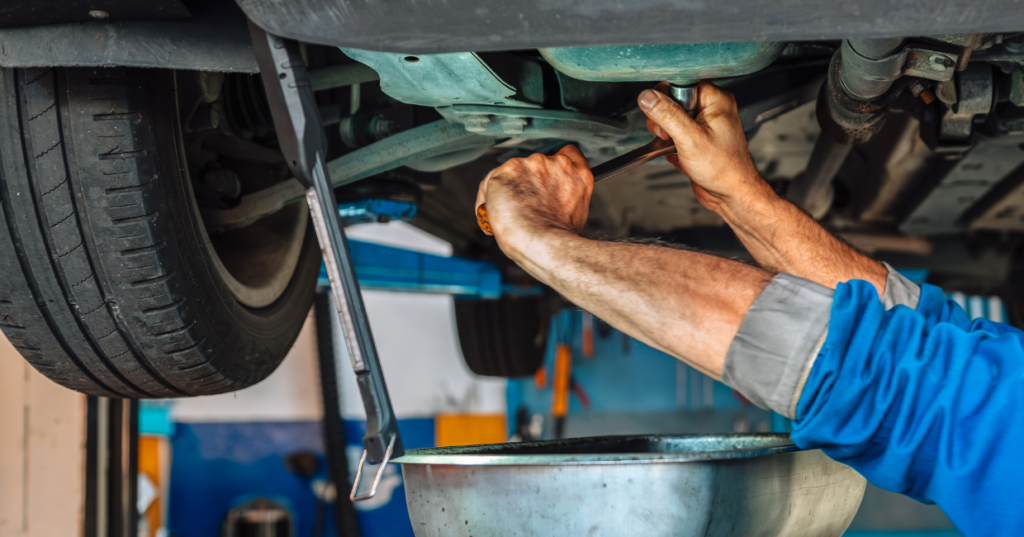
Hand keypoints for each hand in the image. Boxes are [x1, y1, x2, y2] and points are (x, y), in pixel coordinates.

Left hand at [475, 145, 592, 260]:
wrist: (541, 242)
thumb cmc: (558, 236)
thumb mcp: (577, 213)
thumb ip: (567, 195)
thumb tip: (553, 201)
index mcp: (577, 174)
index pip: (569, 153)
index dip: (555, 166)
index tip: (547, 178)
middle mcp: (556, 164)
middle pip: (538, 164)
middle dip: (530, 181)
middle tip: (526, 204)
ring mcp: (531, 164)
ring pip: (514, 172)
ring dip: (510, 187)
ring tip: (508, 212)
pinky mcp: (507, 170)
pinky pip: (491, 181)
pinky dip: (489, 196)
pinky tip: (492, 212)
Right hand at [639, 80, 764, 211]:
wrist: (730, 194)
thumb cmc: (723, 168)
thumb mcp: (689, 138)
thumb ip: (666, 115)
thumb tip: (648, 97)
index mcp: (715, 99)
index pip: (681, 84)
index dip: (667, 99)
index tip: (664, 115)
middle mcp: (711, 108)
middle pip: (673, 100)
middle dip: (663, 118)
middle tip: (668, 133)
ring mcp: (704, 124)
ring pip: (671, 118)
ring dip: (665, 132)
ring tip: (671, 144)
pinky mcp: (697, 138)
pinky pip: (675, 132)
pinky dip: (670, 143)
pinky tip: (676, 152)